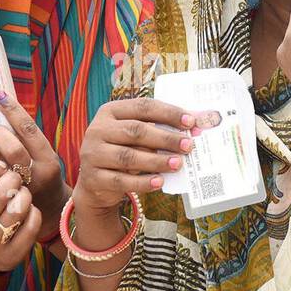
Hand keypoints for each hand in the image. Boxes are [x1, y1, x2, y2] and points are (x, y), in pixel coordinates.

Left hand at [0, 91, 67, 242]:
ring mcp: (23, 191)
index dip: (13, 110)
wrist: (53, 215)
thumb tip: (3, 106)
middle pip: (12, 148)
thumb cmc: (42, 178)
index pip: (29, 129)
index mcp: (48, 158)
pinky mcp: (7, 202)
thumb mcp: (43, 157)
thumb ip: (26, 139)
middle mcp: (38, 175)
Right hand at [71, 99, 195, 214]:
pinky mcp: (94, 178)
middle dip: (165, 138)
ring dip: (156, 160)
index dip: (168, 113)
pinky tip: (160, 181)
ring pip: (128, 156)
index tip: (191, 122)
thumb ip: (158, 128)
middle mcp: (98, 130)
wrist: (95, 183)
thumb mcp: (134, 136)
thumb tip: (197, 123)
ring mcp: (93, 154)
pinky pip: (121, 180)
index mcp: (110, 112)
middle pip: (135, 131)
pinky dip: (143, 182)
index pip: (142, 107)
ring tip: (178, 164)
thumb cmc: (123, 151)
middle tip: (188, 145)